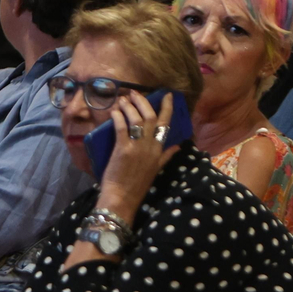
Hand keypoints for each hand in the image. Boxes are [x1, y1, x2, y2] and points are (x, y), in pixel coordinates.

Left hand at [97, 92, 178, 216]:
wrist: (122, 198)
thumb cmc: (137, 184)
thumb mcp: (156, 169)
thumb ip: (167, 156)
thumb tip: (178, 146)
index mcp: (159, 150)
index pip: (167, 124)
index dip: (167, 107)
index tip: (167, 94)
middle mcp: (151, 146)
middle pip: (151, 117)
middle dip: (143, 102)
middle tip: (134, 93)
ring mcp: (137, 147)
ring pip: (137, 119)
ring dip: (129, 106)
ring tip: (122, 99)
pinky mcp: (123, 148)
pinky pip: (122, 127)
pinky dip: (118, 116)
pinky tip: (114, 111)